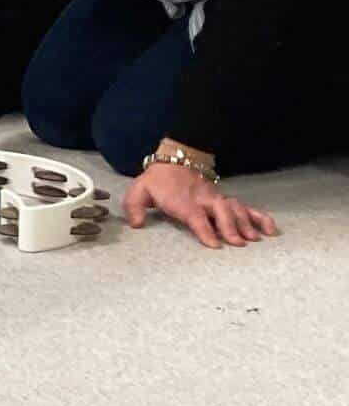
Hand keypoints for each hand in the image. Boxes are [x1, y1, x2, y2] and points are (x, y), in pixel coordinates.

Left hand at [126, 160, 278, 249]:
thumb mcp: (139, 190)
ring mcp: (217, 199)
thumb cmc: (157, 182)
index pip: (195, 215)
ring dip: (246, 223)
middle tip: (238, 243)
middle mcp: (203, 200)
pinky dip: (260, 217)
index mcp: (182, 200)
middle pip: (220, 211)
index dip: (204, 229)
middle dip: (230, 226)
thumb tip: (136, 224)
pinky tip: (271, 229)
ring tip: (255, 239)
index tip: (214, 244)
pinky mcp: (226, 200)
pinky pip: (247, 207)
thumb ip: (134, 206)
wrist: (175, 161)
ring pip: (235, 209)